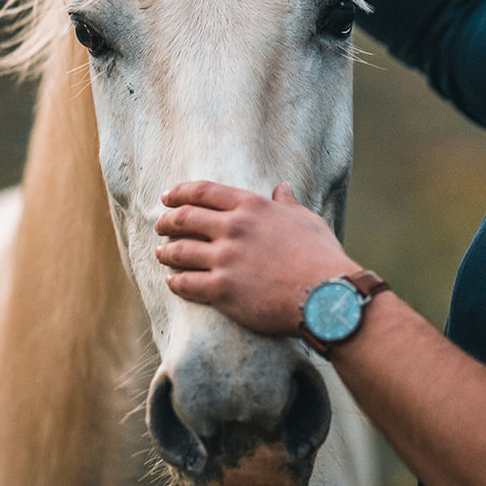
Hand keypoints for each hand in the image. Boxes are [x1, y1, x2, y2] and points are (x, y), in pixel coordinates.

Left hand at [155, 181, 354, 335]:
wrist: (326, 297)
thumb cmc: (322, 257)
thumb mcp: (306, 220)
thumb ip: (288, 204)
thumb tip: (283, 188)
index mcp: (252, 206)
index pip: (203, 192)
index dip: (180, 193)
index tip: (167, 197)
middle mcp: (233, 228)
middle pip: (184, 218)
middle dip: (166, 221)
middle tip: (160, 226)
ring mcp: (225, 259)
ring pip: (179, 251)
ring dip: (166, 252)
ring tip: (161, 253)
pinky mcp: (222, 290)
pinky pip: (186, 283)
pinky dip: (175, 282)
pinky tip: (173, 282)